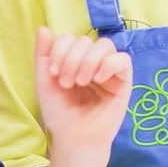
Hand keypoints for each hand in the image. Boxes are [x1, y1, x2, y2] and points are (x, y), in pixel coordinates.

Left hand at [34, 29, 129, 148]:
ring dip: (88, 61)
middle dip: (72, 59)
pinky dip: (108, 65)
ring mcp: (108, 70)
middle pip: (85, 40)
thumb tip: (44, 28)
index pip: (70, 38)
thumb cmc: (61, 113)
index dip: (60, 50)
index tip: (53, 73)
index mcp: (73, 59)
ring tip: (81, 82)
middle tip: (67, 83)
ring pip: (104, 45)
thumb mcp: (45, 82)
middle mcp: (91, 61)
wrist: (75, 138)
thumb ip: (44, 55)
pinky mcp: (123, 81)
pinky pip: (123, 59)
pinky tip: (98, 80)